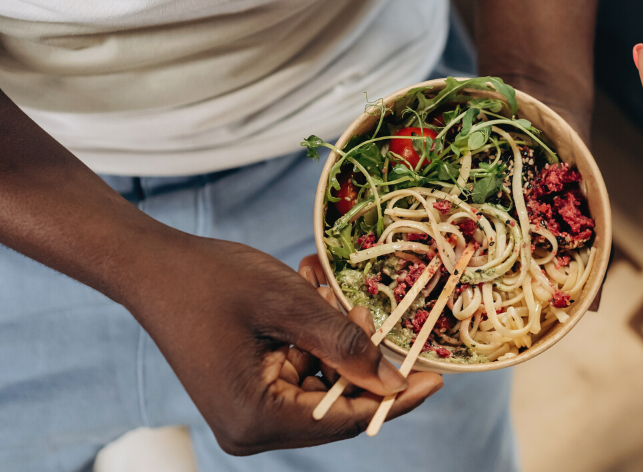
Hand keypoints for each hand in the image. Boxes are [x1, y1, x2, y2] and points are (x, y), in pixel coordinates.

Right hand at [128, 237, 442, 454]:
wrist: (152, 267)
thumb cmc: (212, 281)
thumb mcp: (290, 306)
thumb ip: (344, 344)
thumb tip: (393, 381)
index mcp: (256, 418)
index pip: (344, 419)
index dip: (395, 399)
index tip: (437, 378)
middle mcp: (251, 428)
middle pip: (335, 404)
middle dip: (358, 355)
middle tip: (363, 304)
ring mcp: (248, 413)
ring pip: (322, 382)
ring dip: (334, 337)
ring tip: (320, 287)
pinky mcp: (248, 393)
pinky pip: (301, 370)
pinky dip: (314, 336)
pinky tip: (309, 294)